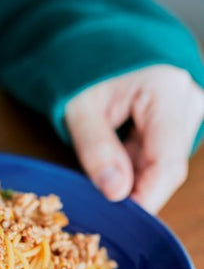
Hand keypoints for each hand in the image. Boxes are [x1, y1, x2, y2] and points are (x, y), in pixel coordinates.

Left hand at [65, 65, 203, 212]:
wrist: (96, 47)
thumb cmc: (86, 71)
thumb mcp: (80, 109)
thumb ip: (96, 149)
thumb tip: (116, 192)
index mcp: (166, 91)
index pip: (165, 164)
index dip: (145, 199)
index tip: (121, 222)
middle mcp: (187, 101)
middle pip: (166, 168)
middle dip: (134, 191)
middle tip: (102, 205)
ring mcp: (185, 111)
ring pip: (161, 165)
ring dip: (130, 178)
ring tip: (100, 173)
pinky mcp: (176, 120)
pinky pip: (156, 156)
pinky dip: (131, 167)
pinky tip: (112, 164)